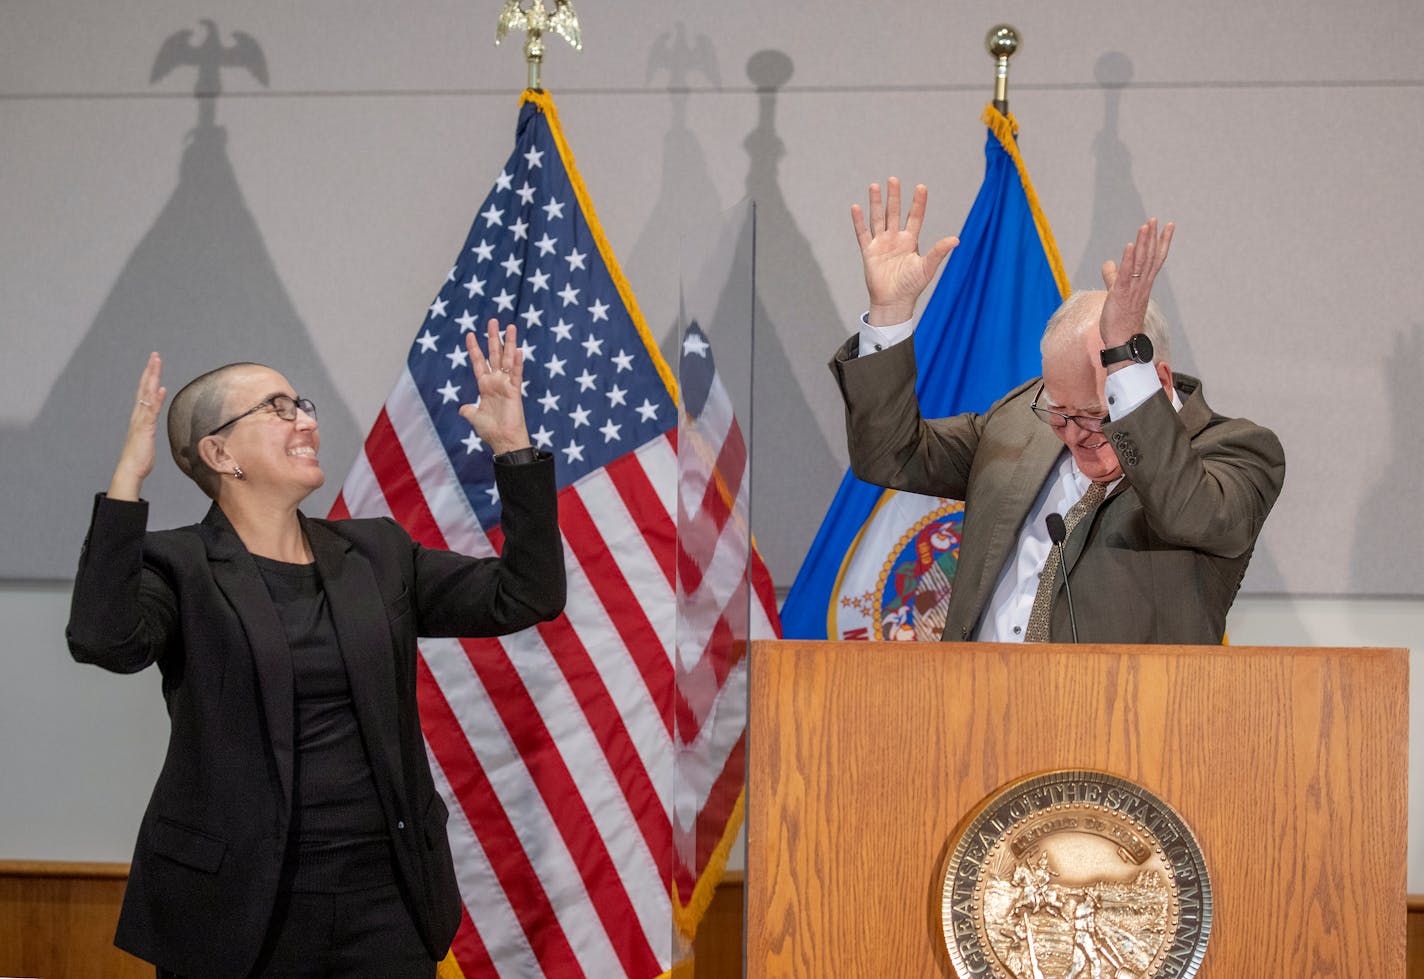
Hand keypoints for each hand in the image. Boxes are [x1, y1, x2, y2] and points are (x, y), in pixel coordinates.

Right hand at [108, 352, 166, 501]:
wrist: (130, 469)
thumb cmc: (140, 457)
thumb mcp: (147, 438)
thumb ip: (149, 427)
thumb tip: (151, 422)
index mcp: (140, 416)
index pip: (145, 392)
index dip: (149, 377)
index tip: (154, 363)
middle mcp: (138, 415)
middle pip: (144, 388)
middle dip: (150, 370)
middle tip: (155, 355)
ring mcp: (140, 420)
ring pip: (146, 394)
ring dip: (152, 378)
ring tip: (156, 363)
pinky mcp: (144, 429)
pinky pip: (151, 411)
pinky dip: (156, 399)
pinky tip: (161, 388)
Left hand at [459, 319, 531, 456]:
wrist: (503, 441)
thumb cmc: (491, 431)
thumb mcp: (474, 418)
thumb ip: (468, 410)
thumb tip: (462, 408)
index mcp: (485, 386)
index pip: (479, 362)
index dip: (474, 349)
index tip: (470, 334)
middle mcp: (496, 382)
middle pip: (494, 355)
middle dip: (493, 338)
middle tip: (493, 320)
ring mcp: (506, 385)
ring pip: (507, 359)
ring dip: (509, 343)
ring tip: (510, 327)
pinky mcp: (515, 391)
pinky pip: (516, 375)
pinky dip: (517, 363)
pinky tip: (518, 351)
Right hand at [851, 177, 957, 325]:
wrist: (894, 302)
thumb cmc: (912, 286)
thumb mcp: (927, 267)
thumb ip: (939, 251)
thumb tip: (956, 239)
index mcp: (911, 240)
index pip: (915, 216)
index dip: (918, 203)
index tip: (921, 187)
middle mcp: (896, 239)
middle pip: (894, 212)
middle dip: (894, 196)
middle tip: (893, 179)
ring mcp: (881, 244)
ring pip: (878, 218)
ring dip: (876, 203)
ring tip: (874, 186)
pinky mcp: (869, 252)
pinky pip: (863, 233)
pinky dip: (859, 221)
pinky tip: (856, 207)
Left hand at [1098, 218, 1173, 353]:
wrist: (1122, 341)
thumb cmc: (1120, 319)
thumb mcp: (1116, 293)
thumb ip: (1113, 276)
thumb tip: (1108, 263)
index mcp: (1144, 284)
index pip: (1155, 259)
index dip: (1161, 241)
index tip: (1167, 226)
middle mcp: (1142, 284)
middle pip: (1150, 257)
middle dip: (1153, 237)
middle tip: (1155, 219)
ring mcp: (1133, 289)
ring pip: (1141, 263)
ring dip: (1144, 243)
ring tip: (1146, 226)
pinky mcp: (1121, 294)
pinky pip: (1127, 274)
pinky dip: (1129, 259)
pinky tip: (1131, 245)